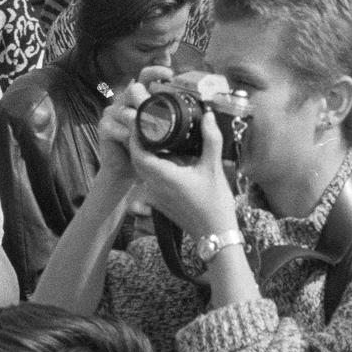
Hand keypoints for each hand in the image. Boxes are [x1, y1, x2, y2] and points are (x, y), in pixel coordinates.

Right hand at [93, 66, 172, 188]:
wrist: (128, 170)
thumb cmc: (149, 150)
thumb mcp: (168, 134)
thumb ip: (183, 122)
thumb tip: (208, 116)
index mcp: (142, 98)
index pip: (146, 76)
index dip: (156, 71)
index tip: (170, 73)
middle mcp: (127, 101)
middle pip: (134, 89)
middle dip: (145, 97)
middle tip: (157, 109)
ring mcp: (113, 113)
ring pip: (123, 108)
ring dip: (137, 119)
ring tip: (148, 128)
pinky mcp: (105, 127)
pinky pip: (113, 125)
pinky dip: (124, 133)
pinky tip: (132, 139)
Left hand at [126, 103, 237, 241]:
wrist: (215, 234)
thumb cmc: (215, 204)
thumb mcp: (214, 169)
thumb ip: (211, 139)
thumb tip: (209, 116)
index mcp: (164, 176)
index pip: (138, 151)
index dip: (136, 134)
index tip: (143, 120)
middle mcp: (154, 186)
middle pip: (136, 158)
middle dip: (138, 140)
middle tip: (147, 124)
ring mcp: (155, 195)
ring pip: (142, 169)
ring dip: (145, 152)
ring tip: (156, 136)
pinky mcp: (159, 201)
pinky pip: (149, 178)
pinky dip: (153, 165)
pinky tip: (167, 157)